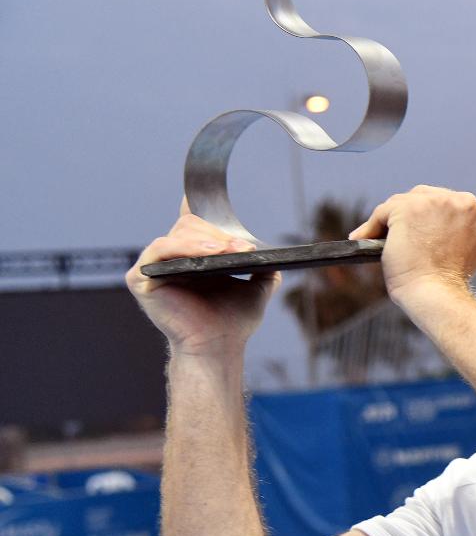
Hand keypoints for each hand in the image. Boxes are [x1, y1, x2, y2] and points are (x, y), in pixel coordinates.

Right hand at [126, 199, 280, 356]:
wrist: (220, 346)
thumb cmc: (233, 321)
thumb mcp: (257, 286)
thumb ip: (263, 265)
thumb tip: (274, 252)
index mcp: (192, 255)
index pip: (191, 219)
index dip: (198, 204)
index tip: (213, 189)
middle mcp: (170, 257)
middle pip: (191, 223)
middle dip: (221, 233)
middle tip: (244, 248)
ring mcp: (154, 266)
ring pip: (180, 232)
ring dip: (210, 240)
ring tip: (233, 251)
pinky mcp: (140, 278)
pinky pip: (161, 249)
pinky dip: (186, 247)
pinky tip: (209, 252)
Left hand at [349, 185, 475, 311]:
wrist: (437, 294)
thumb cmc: (449, 282)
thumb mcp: (467, 250)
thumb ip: (458, 232)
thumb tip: (435, 228)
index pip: (452, 204)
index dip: (436, 216)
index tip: (426, 229)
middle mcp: (462, 201)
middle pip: (428, 196)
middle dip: (413, 213)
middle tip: (401, 232)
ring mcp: (434, 202)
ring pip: (405, 202)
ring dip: (391, 218)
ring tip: (379, 236)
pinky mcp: (408, 209)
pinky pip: (384, 212)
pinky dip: (372, 226)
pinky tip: (364, 236)